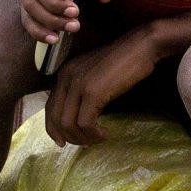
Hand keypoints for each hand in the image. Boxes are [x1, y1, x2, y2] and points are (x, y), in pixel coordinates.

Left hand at [44, 26, 162, 144]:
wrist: (141, 46)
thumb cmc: (123, 61)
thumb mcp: (94, 75)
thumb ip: (82, 90)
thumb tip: (78, 119)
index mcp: (64, 74)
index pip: (49, 108)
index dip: (54, 129)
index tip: (64, 142)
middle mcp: (66, 78)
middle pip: (56, 119)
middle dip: (69, 137)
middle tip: (85, 144)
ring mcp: (78, 84)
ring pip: (68, 124)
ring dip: (83, 138)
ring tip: (97, 139)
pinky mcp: (93, 92)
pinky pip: (86, 123)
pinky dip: (94, 134)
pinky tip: (105, 134)